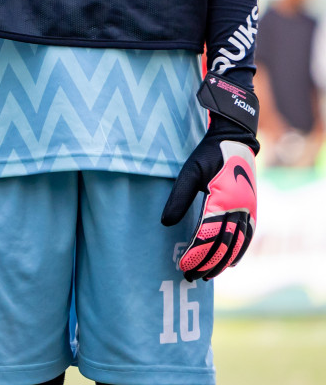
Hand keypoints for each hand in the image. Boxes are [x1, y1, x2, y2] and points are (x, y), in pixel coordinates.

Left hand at [161, 122, 258, 280]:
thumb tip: (165, 223)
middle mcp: (241, 209)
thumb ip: (179, 197)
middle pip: (224, 245)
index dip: (196, 253)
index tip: (183, 266)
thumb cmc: (208, 156)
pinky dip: (239, 252)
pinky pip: (248, 236)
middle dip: (207, 263)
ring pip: (238, 244)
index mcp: (225, 200)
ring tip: (207, 276)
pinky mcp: (253, 209)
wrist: (235, 140)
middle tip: (190, 277)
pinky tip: (230, 264)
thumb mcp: (189, 172)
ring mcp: (250, 210)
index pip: (209, 236)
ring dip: (222, 262)